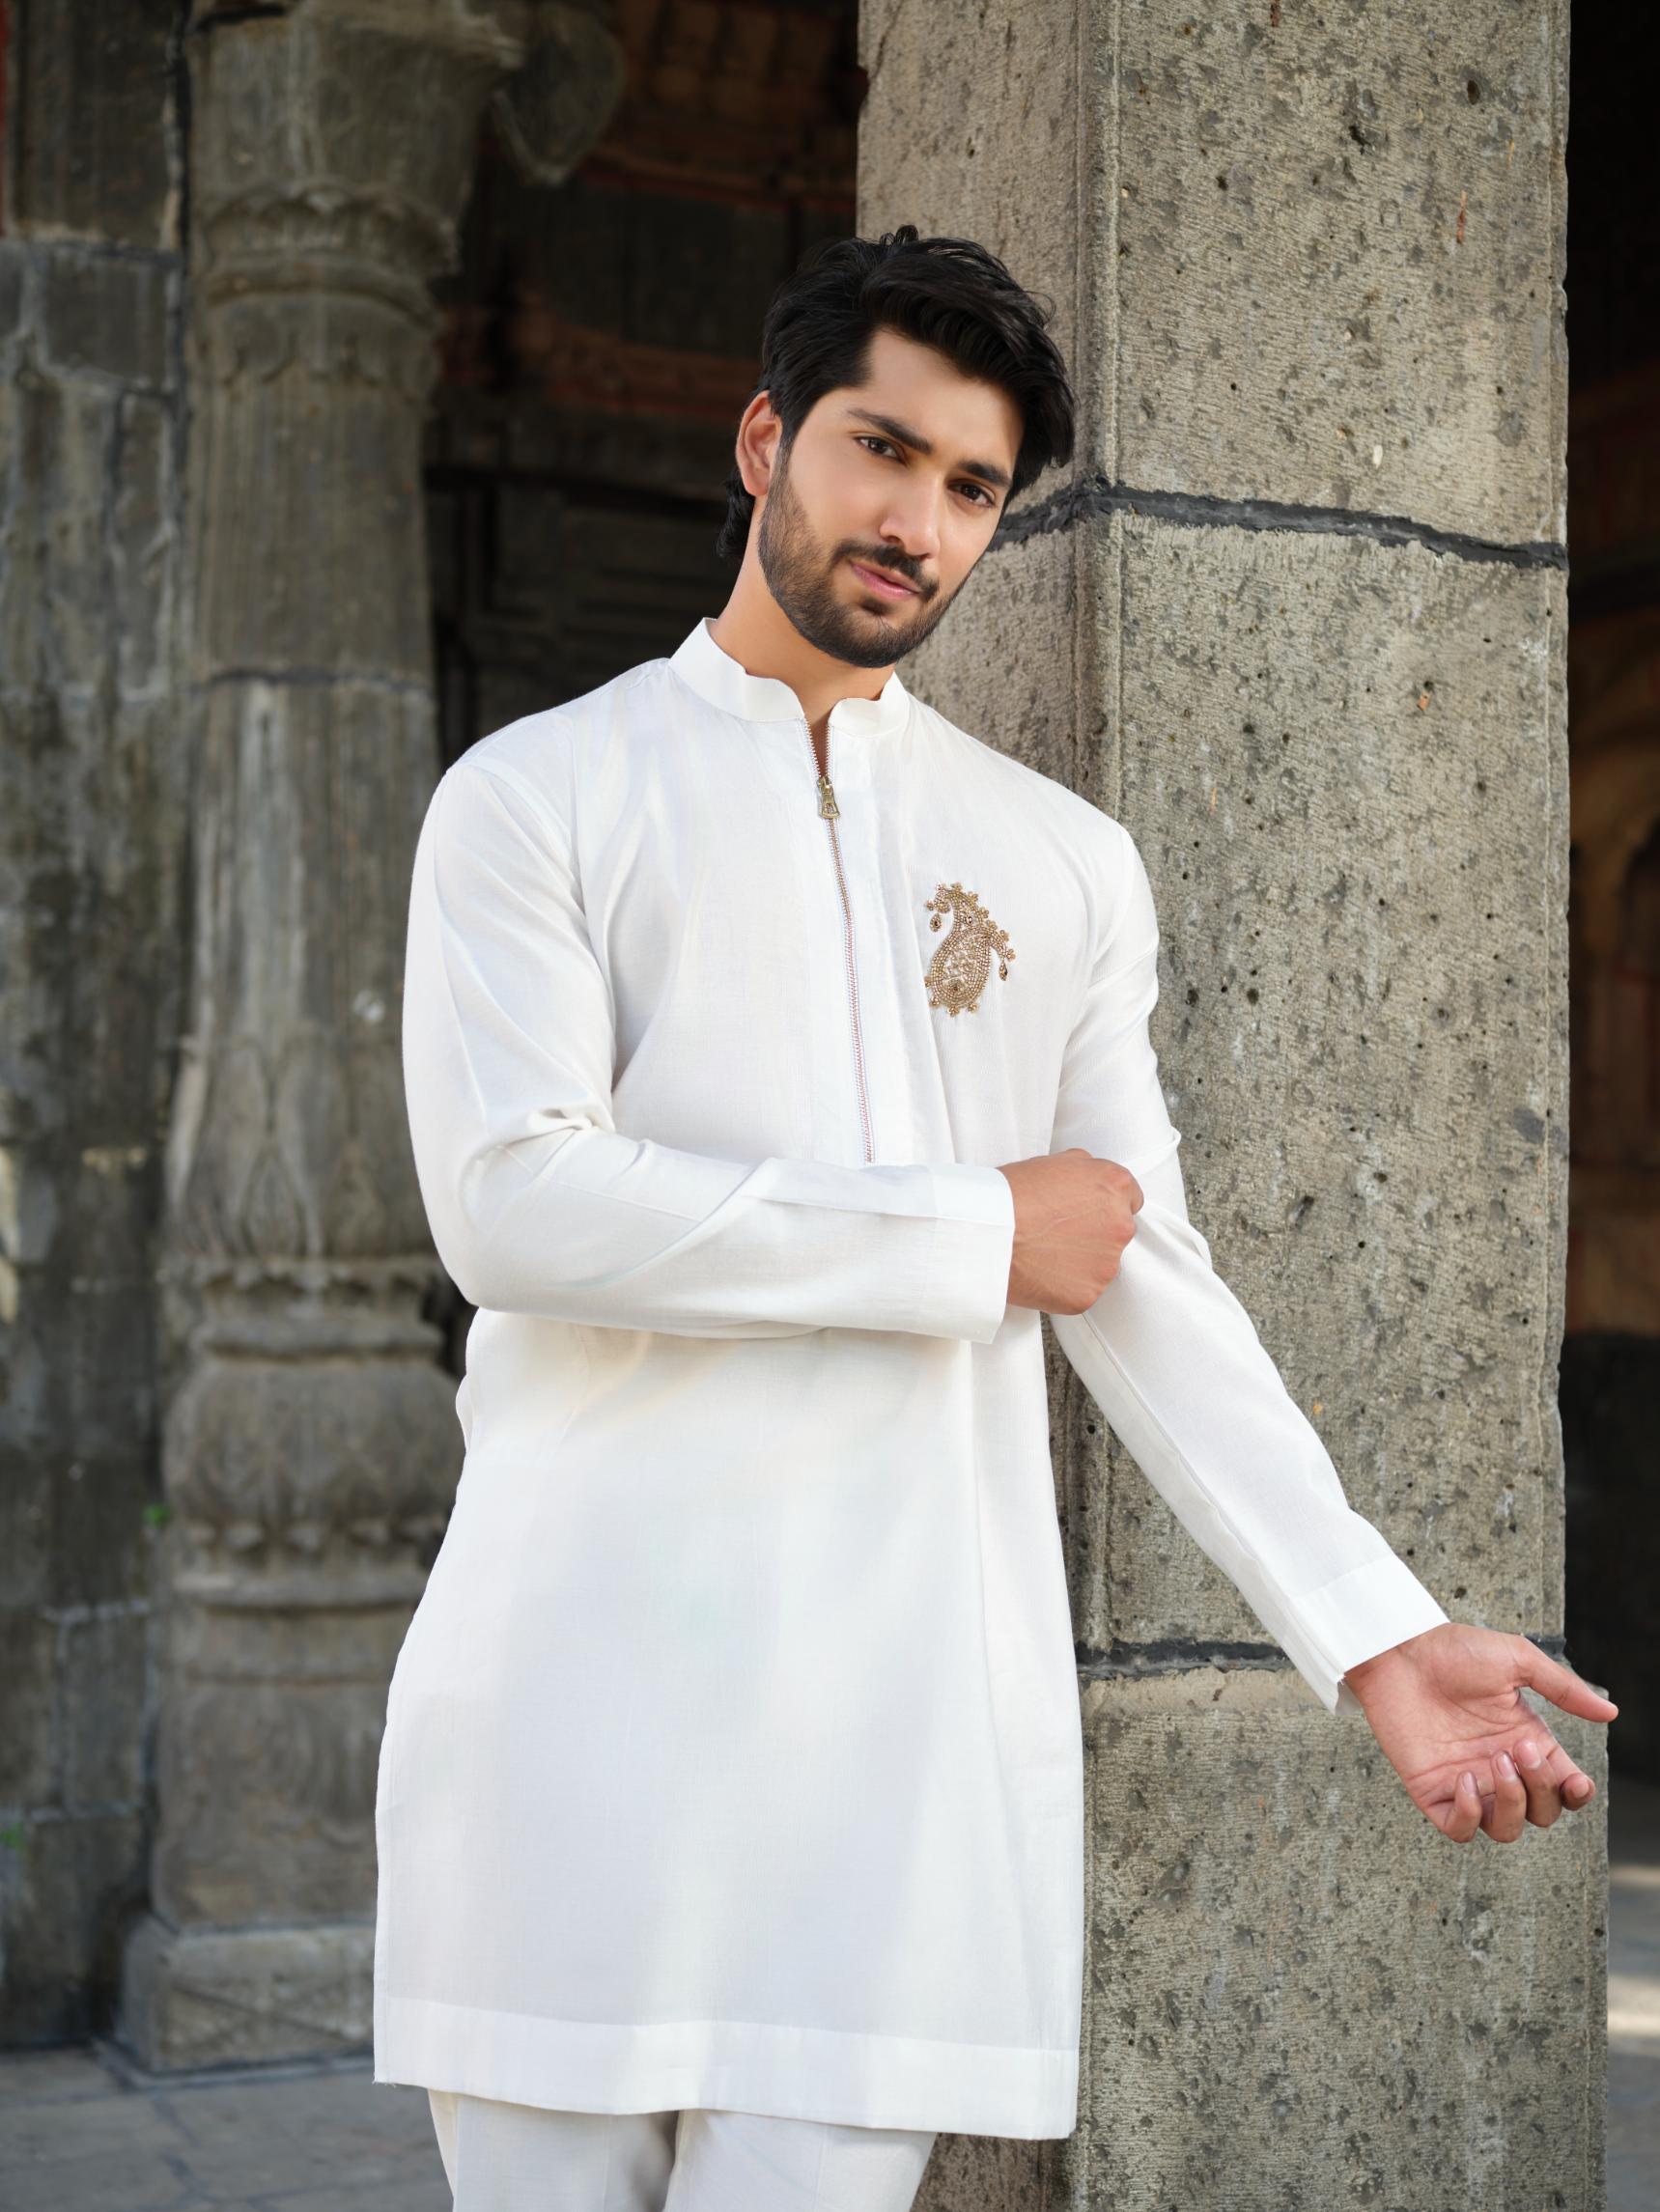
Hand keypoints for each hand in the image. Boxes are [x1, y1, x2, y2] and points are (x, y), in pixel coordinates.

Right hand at [997, 1148, 1143, 1314]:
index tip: (1086, 1212)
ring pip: (1102, 1264)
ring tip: (1045, 1253)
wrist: (988, 1234)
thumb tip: (1087, 1185)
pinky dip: (1066, 1285)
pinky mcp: (1088, 1294)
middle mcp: (1120, 1224)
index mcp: (1114, 1185)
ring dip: (1081, 1261)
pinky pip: (1083, 1290)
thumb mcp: (1052, 1162)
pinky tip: (1041, 1273)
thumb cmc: (1010, 1195)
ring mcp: (1107, 1263)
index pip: (1130, 1197)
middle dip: (1094, 1233)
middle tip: (1058, 1233)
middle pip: (1118, 1232)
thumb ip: (1083, 1173)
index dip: (1103, 1205)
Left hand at [1342, 1621, 1617, 1842]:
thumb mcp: (1516, 1660)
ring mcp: (1467, 1782)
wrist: (1399, 1650)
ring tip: (1496, 1761)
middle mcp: (1500, 1767)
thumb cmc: (1454, 1650)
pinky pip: (1459, 1830)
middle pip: (1542, 1812)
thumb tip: (1610, 1713)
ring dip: (1511, 1804)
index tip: (1574, 1780)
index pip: (1564, 1789)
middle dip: (1541, 1789)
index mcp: (1526, 1741)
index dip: (1576, 1795)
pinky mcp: (1432, 1790)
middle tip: (1518, 1748)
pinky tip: (1463, 1779)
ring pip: (1505, 1830)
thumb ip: (1563, 1688)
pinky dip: (1468, 1816)